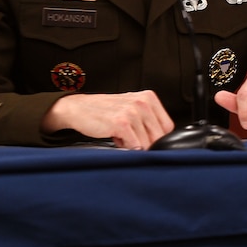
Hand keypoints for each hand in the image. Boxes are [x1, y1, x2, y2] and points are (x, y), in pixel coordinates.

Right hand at [41, 90, 174, 149]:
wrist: (78, 108)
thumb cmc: (105, 111)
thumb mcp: (132, 109)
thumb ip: (148, 121)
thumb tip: (162, 142)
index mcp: (148, 97)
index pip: (167, 127)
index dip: (156, 137)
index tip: (145, 138)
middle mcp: (143, 102)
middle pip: (159, 137)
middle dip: (145, 144)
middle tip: (129, 138)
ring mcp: (133, 112)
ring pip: (146, 144)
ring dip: (132, 146)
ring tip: (120, 135)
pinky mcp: (121, 123)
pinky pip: (134, 146)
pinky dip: (125, 148)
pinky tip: (116, 138)